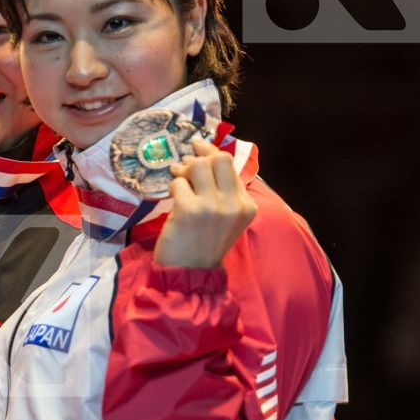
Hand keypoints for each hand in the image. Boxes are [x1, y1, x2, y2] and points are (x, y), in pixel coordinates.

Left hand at [153, 138, 256, 268]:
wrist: (190, 272)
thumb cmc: (203, 243)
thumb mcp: (224, 217)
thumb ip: (220, 189)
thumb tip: (201, 152)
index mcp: (246, 205)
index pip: (230, 164)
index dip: (211, 151)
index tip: (197, 146)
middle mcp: (234, 204)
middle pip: (217, 158)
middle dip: (197, 158)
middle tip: (184, 167)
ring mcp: (213, 206)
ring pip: (198, 165)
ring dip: (183, 171)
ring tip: (178, 181)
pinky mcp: (190, 210)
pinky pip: (178, 182)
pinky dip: (173, 187)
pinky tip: (173, 199)